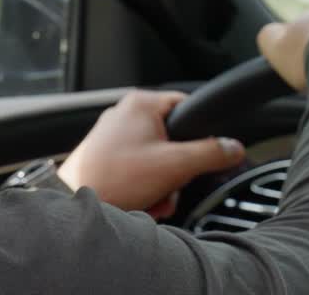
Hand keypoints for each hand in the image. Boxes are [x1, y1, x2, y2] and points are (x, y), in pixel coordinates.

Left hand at [58, 90, 245, 216]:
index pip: (187, 106)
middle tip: (170, 185)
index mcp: (141, 104)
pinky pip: (139, 170)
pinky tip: (140, 202)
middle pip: (174, 140)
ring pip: (158, 159)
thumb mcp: (174, 165)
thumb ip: (210, 153)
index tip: (205, 153)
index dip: (200, 132)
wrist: (75, 204)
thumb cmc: (115, 178)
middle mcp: (126, 114)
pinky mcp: (106, 157)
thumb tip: (233, 148)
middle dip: (176, 172)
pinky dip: (145, 189)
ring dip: (162, 185)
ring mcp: (114, 136)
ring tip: (151, 198)